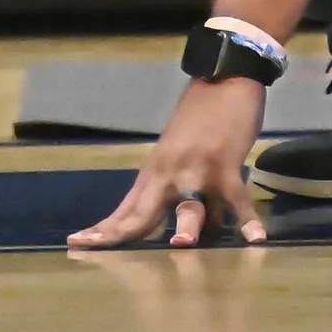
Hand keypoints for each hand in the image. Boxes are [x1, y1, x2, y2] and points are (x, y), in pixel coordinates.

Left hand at [70, 78, 268, 248]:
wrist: (224, 78)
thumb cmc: (199, 116)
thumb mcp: (172, 150)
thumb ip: (165, 187)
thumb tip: (164, 224)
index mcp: (154, 171)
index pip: (125, 208)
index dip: (104, 229)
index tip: (76, 244)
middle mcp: (169, 174)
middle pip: (144, 212)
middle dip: (124, 235)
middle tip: (101, 253)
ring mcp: (198, 170)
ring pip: (191, 206)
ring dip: (188, 228)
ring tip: (180, 246)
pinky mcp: (227, 166)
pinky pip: (237, 200)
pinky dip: (247, 220)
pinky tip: (255, 240)